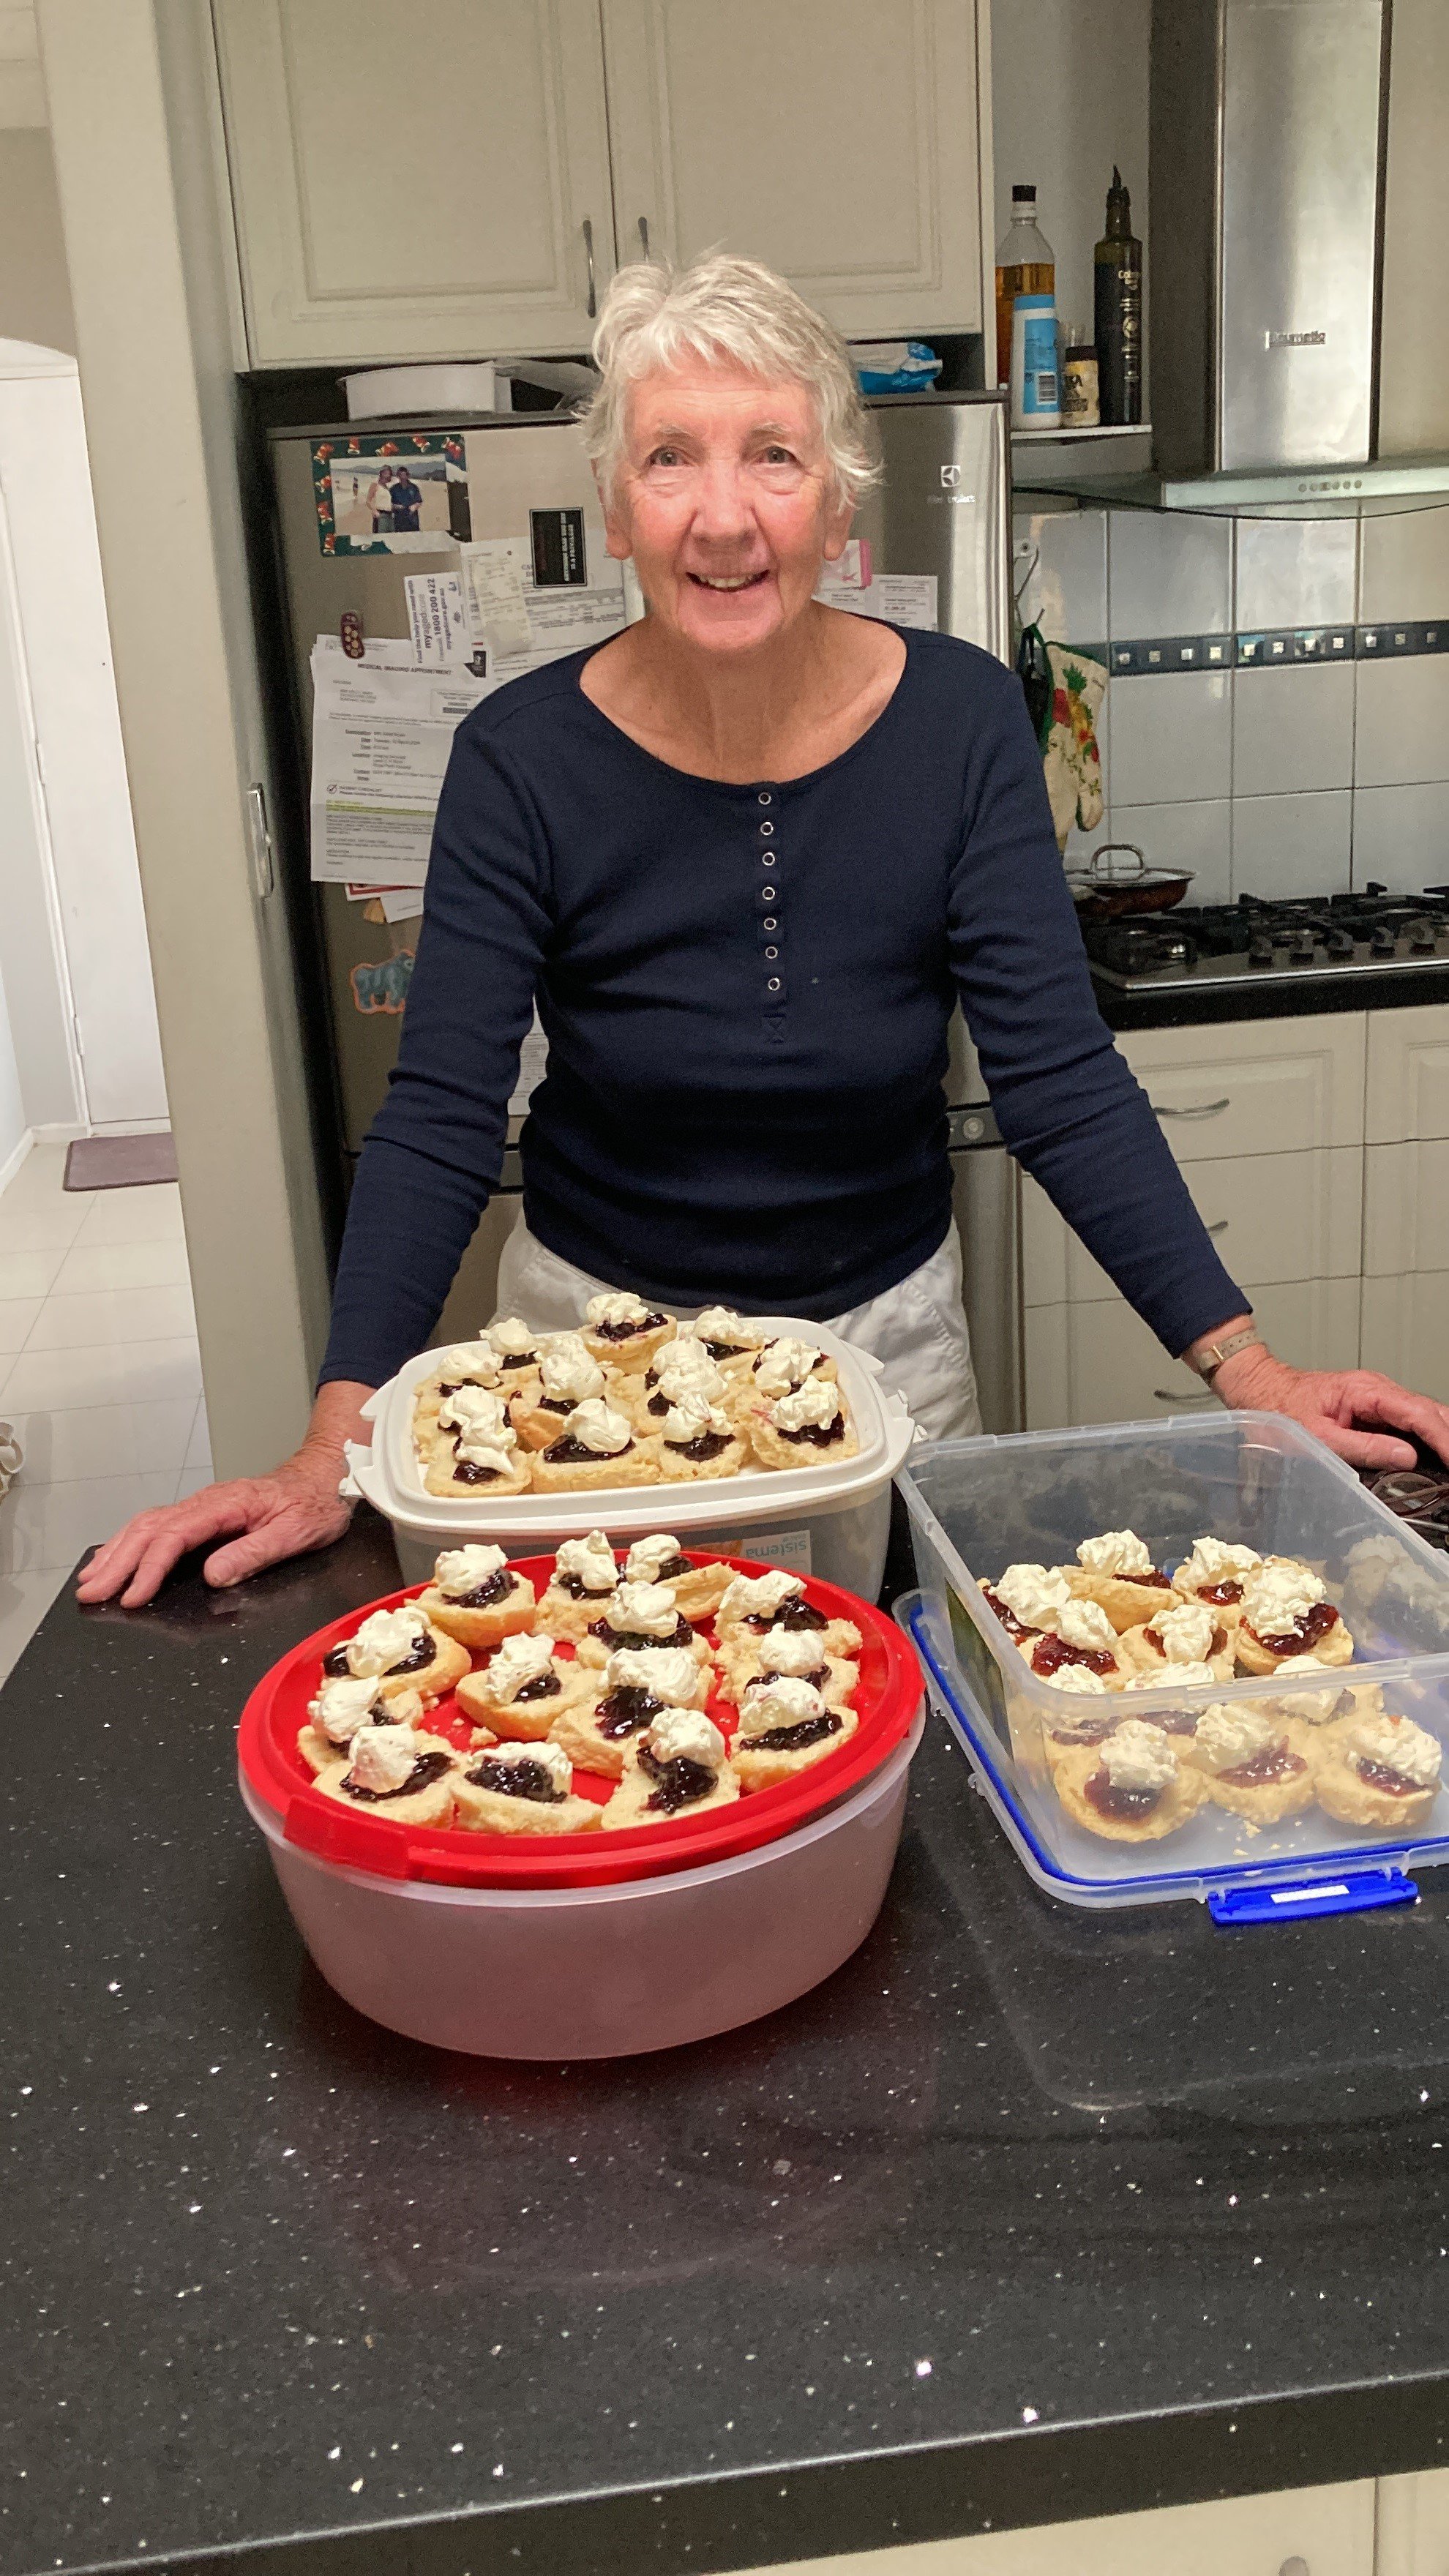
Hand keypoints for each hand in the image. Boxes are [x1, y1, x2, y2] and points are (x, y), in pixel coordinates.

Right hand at [75, 1381, 372, 1608]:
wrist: (327, 1476)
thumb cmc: (315, 1503)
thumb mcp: (295, 1532)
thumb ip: (253, 1553)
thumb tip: (213, 1575)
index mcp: (226, 1505)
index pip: (174, 1537)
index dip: (149, 1568)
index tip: (132, 1596)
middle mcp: (207, 1502)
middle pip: (149, 1529)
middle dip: (117, 1562)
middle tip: (90, 1592)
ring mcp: (203, 1506)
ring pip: (147, 1525)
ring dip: (116, 1552)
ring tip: (91, 1579)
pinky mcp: (204, 1514)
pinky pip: (158, 1526)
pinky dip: (131, 1542)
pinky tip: (117, 1557)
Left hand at [1210, 1341, 1448, 1473]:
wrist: (1258, 1388)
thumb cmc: (1278, 1407)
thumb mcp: (1318, 1436)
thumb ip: (1364, 1447)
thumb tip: (1406, 1458)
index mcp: (1367, 1391)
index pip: (1419, 1414)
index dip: (1443, 1439)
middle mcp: (1378, 1390)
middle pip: (1430, 1412)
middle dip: (1448, 1438)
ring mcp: (1377, 1398)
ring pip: (1423, 1415)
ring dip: (1440, 1438)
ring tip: (1447, 1463)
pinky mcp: (1372, 1409)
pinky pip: (1407, 1422)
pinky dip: (1425, 1438)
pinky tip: (1433, 1457)